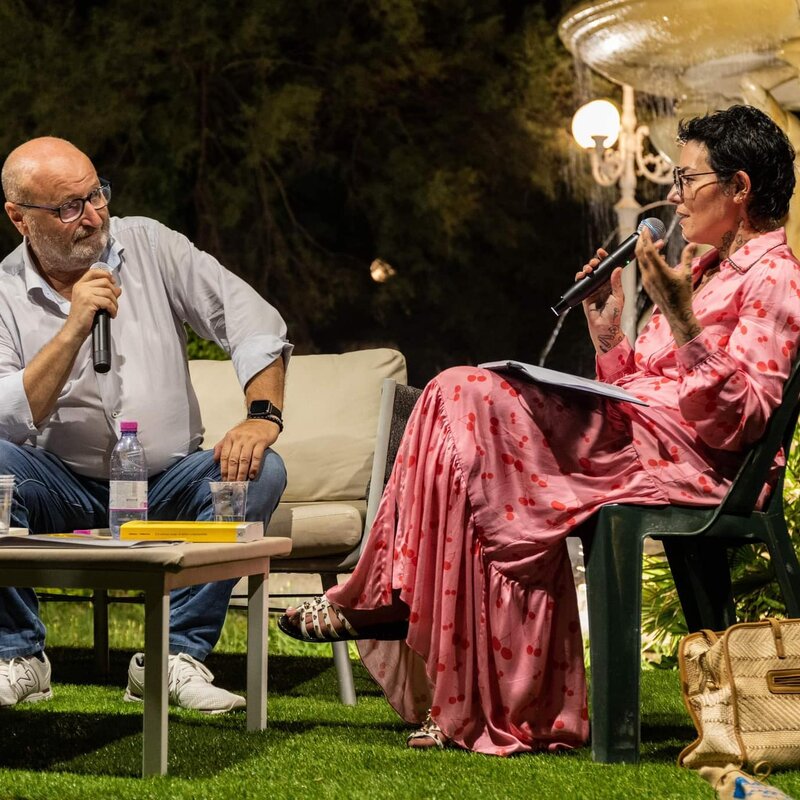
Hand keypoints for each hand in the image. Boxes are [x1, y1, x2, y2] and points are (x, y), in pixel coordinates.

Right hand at [63, 268, 120, 341]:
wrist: (74, 329)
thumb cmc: (83, 317)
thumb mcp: (92, 301)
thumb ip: (103, 293)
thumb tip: (118, 289)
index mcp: (80, 285)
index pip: (94, 272)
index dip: (106, 274)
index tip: (113, 282)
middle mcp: (81, 287)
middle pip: (105, 282)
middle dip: (114, 293)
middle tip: (114, 303)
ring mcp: (84, 293)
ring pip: (109, 293)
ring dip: (115, 303)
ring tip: (112, 310)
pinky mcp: (89, 302)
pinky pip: (108, 302)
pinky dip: (113, 309)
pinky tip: (111, 314)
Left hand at [213, 418, 279, 480]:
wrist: (264, 420)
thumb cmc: (248, 430)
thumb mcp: (232, 435)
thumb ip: (222, 446)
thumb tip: (215, 460)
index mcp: (230, 437)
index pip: (224, 455)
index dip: (223, 469)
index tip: (224, 479)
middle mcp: (239, 438)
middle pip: (233, 459)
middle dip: (232, 473)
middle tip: (232, 484)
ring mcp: (250, 440)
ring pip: (244, 459)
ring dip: (242, 472)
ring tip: (241, 482)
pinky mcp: (261, 442)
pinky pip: (257, 457)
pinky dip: (254, 467)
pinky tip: (252, 475)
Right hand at [580, 248, 625, 352]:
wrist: (604, 326)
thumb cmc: (614, 314)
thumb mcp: (618, 296)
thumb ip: (616, 283)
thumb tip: (617, 268)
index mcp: (611, 283)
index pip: (608, 267)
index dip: (604, 258)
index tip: (601, 252)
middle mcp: (601, 284)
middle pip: (596, 269)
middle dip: (594, 262)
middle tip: (594, 263)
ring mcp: (593, 289)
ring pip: (588, 274)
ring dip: (586, 269)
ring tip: (588, 270)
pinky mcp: (584, 294)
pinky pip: (580, 283)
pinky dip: (579, 277)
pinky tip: (581, 275)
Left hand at [635, 228, 700, 345]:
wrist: (676, 313)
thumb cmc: (683, 295)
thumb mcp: (687, 274)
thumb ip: (687, 257)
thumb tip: (692, 244)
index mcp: (659, 271)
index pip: (648, 250)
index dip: (646, 238)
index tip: (645, 228)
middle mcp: (649, 275)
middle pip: (640, 254)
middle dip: (642, 241)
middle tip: (646, 231)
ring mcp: (646, 280)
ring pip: (641, 261)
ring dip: (646, 250)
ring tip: (657, 242)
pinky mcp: (646, 285)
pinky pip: (644, 268)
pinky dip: (647, 259)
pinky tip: (657, 256)